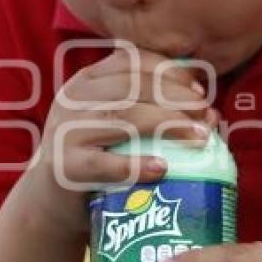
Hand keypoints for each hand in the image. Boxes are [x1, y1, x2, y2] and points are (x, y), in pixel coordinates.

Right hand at [23, 48, 215, 232]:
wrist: (50, 200)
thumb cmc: (96, 157)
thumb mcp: (116, 124)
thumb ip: (152, 109)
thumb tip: (210, 113)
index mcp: (87, 81)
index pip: (131, 61)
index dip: (169, 71)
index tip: (198, 91)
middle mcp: (73, 99)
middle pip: (132, 87)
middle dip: (176, 97)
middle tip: (205, 114)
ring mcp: (66, 132)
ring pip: (124, 117)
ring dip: (168, 124)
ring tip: (199, 137)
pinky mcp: (65, 168)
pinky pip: (105, 164)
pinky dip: (136, 165)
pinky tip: (163, 168)